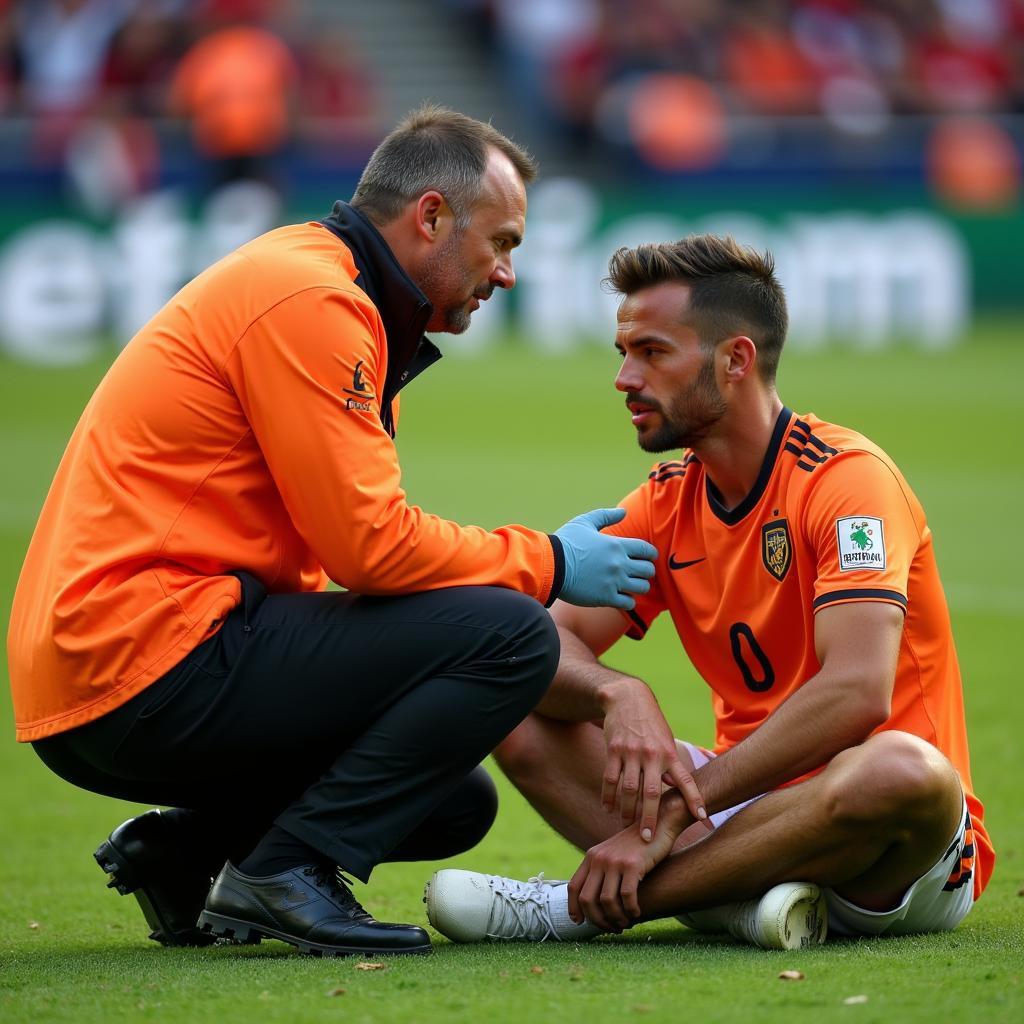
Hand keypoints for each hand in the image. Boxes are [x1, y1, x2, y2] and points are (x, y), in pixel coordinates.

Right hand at [554, 508, 656, 610]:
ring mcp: (613, 582)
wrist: (549, 565)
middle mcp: (619, 564)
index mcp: (617, 545)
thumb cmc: (565, 542)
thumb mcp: (584, 522)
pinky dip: (627, 601)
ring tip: (629, 585)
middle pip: (648, 570)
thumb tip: (623, 512)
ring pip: (642, 588)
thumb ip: (605, 515)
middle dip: (646, 571)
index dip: (650, 554)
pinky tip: (619, 596)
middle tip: (637, 572)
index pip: (647, 551)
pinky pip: (628, 603)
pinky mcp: (605, 598)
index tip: (645, 557)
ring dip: (638, 586)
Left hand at [567, 796, 683, 931]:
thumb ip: (602, 871)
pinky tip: (636, 913)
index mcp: (591, 856)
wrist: (658, 822)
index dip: (574, 908)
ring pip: (606, 901)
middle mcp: (599, 858)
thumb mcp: (613, 854)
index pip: (574, 887)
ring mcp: (615, 861)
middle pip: (587, 899)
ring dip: (615, 918)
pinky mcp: (632, 864)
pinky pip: (626, 896)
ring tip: (625, 924)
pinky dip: (631, 910)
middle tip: (611, 928)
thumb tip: (594, 903)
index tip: (580, 923)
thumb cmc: (638, 845)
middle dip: (597, 920)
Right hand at [600, 678, 708, 838]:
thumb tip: (676, 791)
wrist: (628, 699)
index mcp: (669, 754)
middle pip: (651, 793)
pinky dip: (608, 795)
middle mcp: (652, 754)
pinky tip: (608, 807)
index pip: (686, 780)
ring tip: (625, 824)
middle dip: (650, 818)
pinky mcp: (613, 749)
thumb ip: (670, 767)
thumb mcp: (667, 742)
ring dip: (626, 810)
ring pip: (628, 789)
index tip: (703, 819)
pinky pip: (609, 778)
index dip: (695, 800)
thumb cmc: (652, 725)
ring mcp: (631, 752)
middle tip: (648, 838)